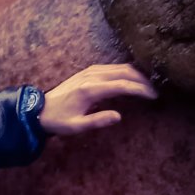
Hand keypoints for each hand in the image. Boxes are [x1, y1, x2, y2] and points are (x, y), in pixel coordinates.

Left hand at [39, 63, 156, 134]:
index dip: (140, 90)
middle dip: (142, 80)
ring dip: (136, 75)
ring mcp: (90, 71)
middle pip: (124, 72)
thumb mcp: (76, 126)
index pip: (122, 85)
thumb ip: (98, 121)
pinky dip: (126, 72)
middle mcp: (91, 76)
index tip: (153, 96)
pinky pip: (112, 67)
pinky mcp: (89, 71)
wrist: (39, 109)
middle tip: (155, 91)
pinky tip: (133, 79)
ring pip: (120, 67)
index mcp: (90, 90)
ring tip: (148, 86)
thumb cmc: (58, 120)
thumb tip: (118, 116)